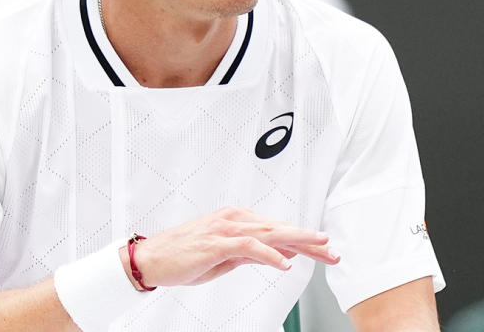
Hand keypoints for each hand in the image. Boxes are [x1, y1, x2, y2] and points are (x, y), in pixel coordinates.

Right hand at [120, 206, 339, 288]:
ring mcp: (226, 229)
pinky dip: (269, 254)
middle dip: (308, 241)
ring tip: (319, 249)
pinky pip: (248, 246)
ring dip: (298, 241)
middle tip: (332, 251)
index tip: (323, 252)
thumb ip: (252, 254)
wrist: (152, 258)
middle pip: (279, 229)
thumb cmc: (184, 256)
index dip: (303, 241)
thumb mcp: (225, 257)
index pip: (277, 229)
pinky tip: (284, 264)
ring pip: (270, 232)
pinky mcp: (217, 242)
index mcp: (237, 220)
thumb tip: (279, 255)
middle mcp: (234, 219)